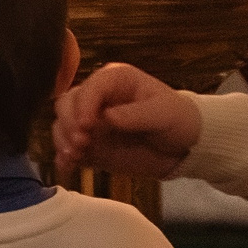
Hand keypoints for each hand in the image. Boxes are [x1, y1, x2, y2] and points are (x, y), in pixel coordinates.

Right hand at [51, 62, 200, 179]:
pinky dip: (64, 158)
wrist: (184, 148)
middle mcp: (98, 99)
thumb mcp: (164, 113)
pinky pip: (69, 149)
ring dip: (63, 140)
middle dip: (69, 123)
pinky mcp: (91, 146)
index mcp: (115, 80)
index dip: (84, 105)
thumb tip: (107, 117)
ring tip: (74, 156)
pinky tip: (67, 167)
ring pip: (63, 125)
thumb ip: (136, 115)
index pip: (90, 88)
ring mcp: (91, 123)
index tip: (86, 126)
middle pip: (68, 104)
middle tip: (80, 143)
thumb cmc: (178, 119)